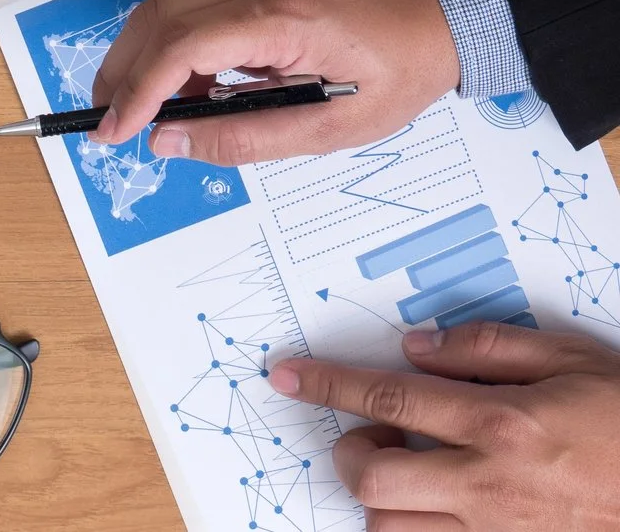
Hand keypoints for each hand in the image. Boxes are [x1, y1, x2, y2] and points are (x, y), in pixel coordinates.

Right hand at [88, 0, 458, 164]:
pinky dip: (181, 34)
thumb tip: (169, 139)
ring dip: (150, 54)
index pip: (179, 49)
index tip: (112, 131)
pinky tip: (196, 74)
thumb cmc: (404, 64)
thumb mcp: (333, 125)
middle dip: (123, 71)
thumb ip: (244, 136)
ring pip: (170, 2)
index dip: (136, 93)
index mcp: (280, 15)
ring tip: (156, 104)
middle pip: (157, 17)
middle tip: (108, 115)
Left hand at [273, 321, 619, 529]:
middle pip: (374, 480)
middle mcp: (490, 484)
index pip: (388, 397)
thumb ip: (486, 347)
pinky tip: (435, 501)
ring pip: (395, 528)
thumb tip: (416, 346)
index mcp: (501, 423)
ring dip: (383, 497)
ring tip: (406, 468)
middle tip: (371, 431)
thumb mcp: (572, 359)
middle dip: (352, 452)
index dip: (328, 385)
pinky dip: (419, 527)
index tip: (288, 375)